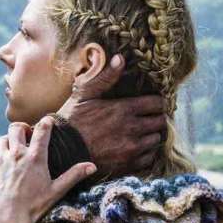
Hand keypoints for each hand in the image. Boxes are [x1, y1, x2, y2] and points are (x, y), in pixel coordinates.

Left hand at [0, 118, 96, 222]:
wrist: (7, 220)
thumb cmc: (34, 207)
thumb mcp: (56, 191)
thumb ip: (73, 176)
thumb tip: (92, 166)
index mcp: (35, 158)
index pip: (41, 131)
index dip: (46, 122)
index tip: (47, 120)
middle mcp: (16, 154)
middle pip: (16, 128)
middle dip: (22, 128)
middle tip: (26, 134)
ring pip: (1, 140)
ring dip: (7, 141)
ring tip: (12, 149)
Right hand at [57, 54, 165, 174]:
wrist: (62, 152)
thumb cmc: (72, 121)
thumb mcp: (85, 94)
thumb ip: (105, 77)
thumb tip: (120, 58)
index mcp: (125, 109)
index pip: (158, 103)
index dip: (156, 103)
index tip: (150, 104)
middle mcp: (133, 128)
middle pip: (160, 122)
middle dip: (155, 119)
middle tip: (146, 119)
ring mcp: (132, 148)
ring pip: (156, 140)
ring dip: (151, 136)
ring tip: (140, 134)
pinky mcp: (128, 165)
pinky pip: (149, 159)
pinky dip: (146, 154)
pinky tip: (135, 149)